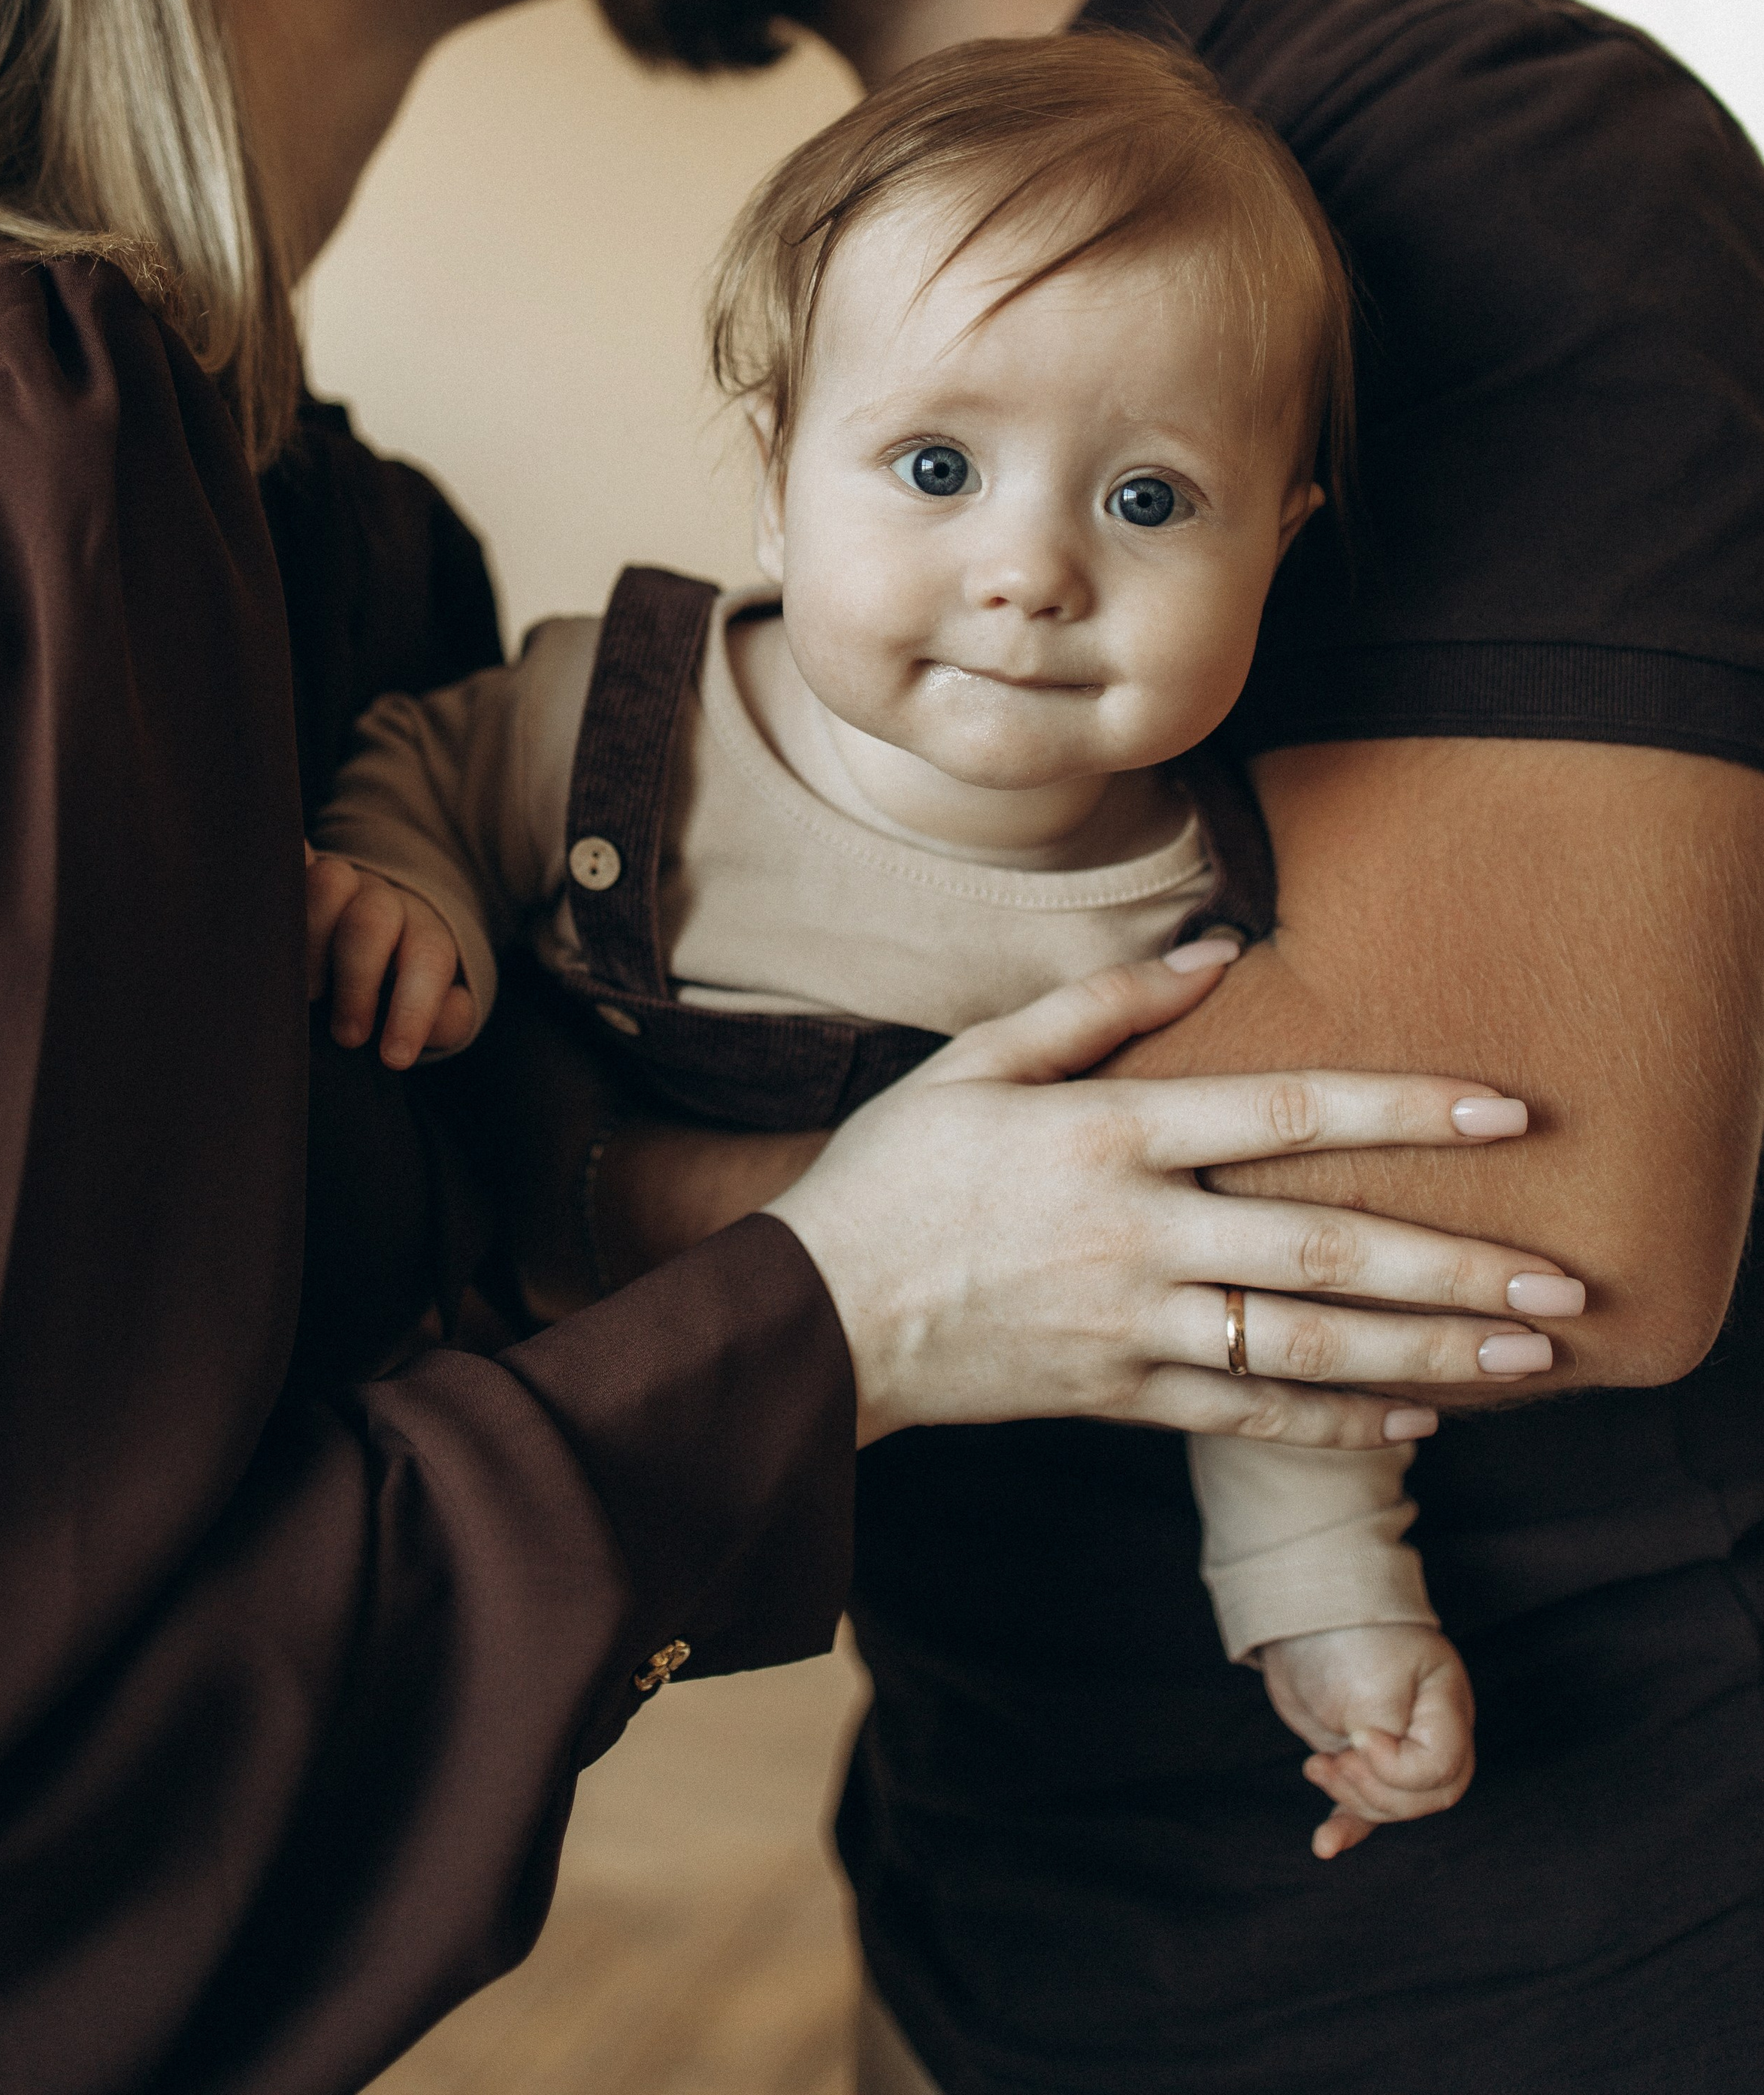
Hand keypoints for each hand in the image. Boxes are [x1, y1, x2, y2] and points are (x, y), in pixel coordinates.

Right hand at [303, 845, 479, 1068]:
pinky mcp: (298, 877)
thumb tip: (429, 1026)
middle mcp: (382, 901)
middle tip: (347, 1037)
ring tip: (306, 994)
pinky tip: (268, 899)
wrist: (377, 943)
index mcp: (424, 934)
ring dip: (311, 939)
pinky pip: (292, 860)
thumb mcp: (436, 1012)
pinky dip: (287, 864)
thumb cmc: (402, 993)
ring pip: (329, 883)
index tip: (393, 1058)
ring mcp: (337, 883)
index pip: (429, 958)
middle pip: (372, 920)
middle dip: (357, 981)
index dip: (414, 1007)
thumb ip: (445, 1020)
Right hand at [766, 954, 1576, 1446]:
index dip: (1403, 1107)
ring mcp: (1129, 1328)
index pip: (1286, 1112)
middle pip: (1321, 1247)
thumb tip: (1219, 952)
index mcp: (1107, 1135)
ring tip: (1522, 1355)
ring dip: (1423, 1352)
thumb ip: (1102, 1007)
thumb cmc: (895, 1172)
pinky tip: (1417, 1415)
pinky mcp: (1115, 1399)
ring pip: (1302, 1345)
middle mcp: (1134, 1235)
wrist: (816, 1314)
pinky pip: (1246, 1420)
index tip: (1503, 1107)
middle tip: (1559, 1281)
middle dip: (1452, 1264)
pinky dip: (1337, 1423)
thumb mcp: (980, 1060)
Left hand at [1260, 1623, 1476, 1857]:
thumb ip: (1388, 1740)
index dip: (1397, 1768)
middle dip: (1375, 1789)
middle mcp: (1430, 1731)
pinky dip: (1344, 1825)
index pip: (1442, 1767)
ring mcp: (1396, 1747)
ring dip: (1351, 1797)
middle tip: (1336, 1758)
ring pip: (1391, 1806)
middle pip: (1424, 1797)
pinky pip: (1364, 1807)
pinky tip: (1323, 1846)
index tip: (1358, 1736)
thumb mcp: (1374, 1687)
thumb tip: (1375, 1778)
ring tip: (1318, 1765)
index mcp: (1447, 1706)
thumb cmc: (1345, 1639)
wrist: (1301, 1612)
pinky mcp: (1359, 1758)